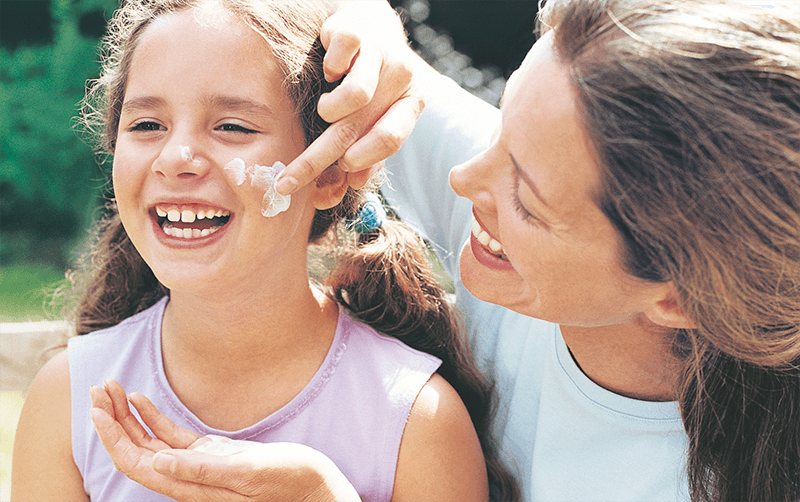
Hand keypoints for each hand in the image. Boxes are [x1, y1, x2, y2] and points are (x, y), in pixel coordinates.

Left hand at [90, 380, 360, 501]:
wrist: (316, 489)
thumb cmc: (289, 483)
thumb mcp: (249, 473)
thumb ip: (203, 470)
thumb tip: (156, 463)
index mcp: (190, 485)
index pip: (136, 462)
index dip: (113, 436)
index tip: (97, 408)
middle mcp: (187, 477)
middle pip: (135, 450)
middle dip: (112, 421)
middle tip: (97, 389)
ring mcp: (198, 465)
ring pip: (150, 442)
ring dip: (128, 417)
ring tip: (111, 389)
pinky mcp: (212, 454)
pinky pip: (172, 436)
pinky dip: (153, 418)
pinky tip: (141, 400)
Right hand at [276, 0, 424, 194]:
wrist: (372, 25)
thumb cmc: (374, 80)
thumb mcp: (378, 113)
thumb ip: (370, 150)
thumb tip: (353, 183)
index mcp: (411, 102)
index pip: (390, 140)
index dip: (362, 160)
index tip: (339, 172)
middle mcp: (401, 77)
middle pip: (358, 127)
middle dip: (316, 160)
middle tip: (287, 181)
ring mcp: (379, 52)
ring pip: (354, 95)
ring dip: (329, 110)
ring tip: (326, 108)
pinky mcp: (356, 30)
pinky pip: (340, 56)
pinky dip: (329, 68)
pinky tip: (330, 70)